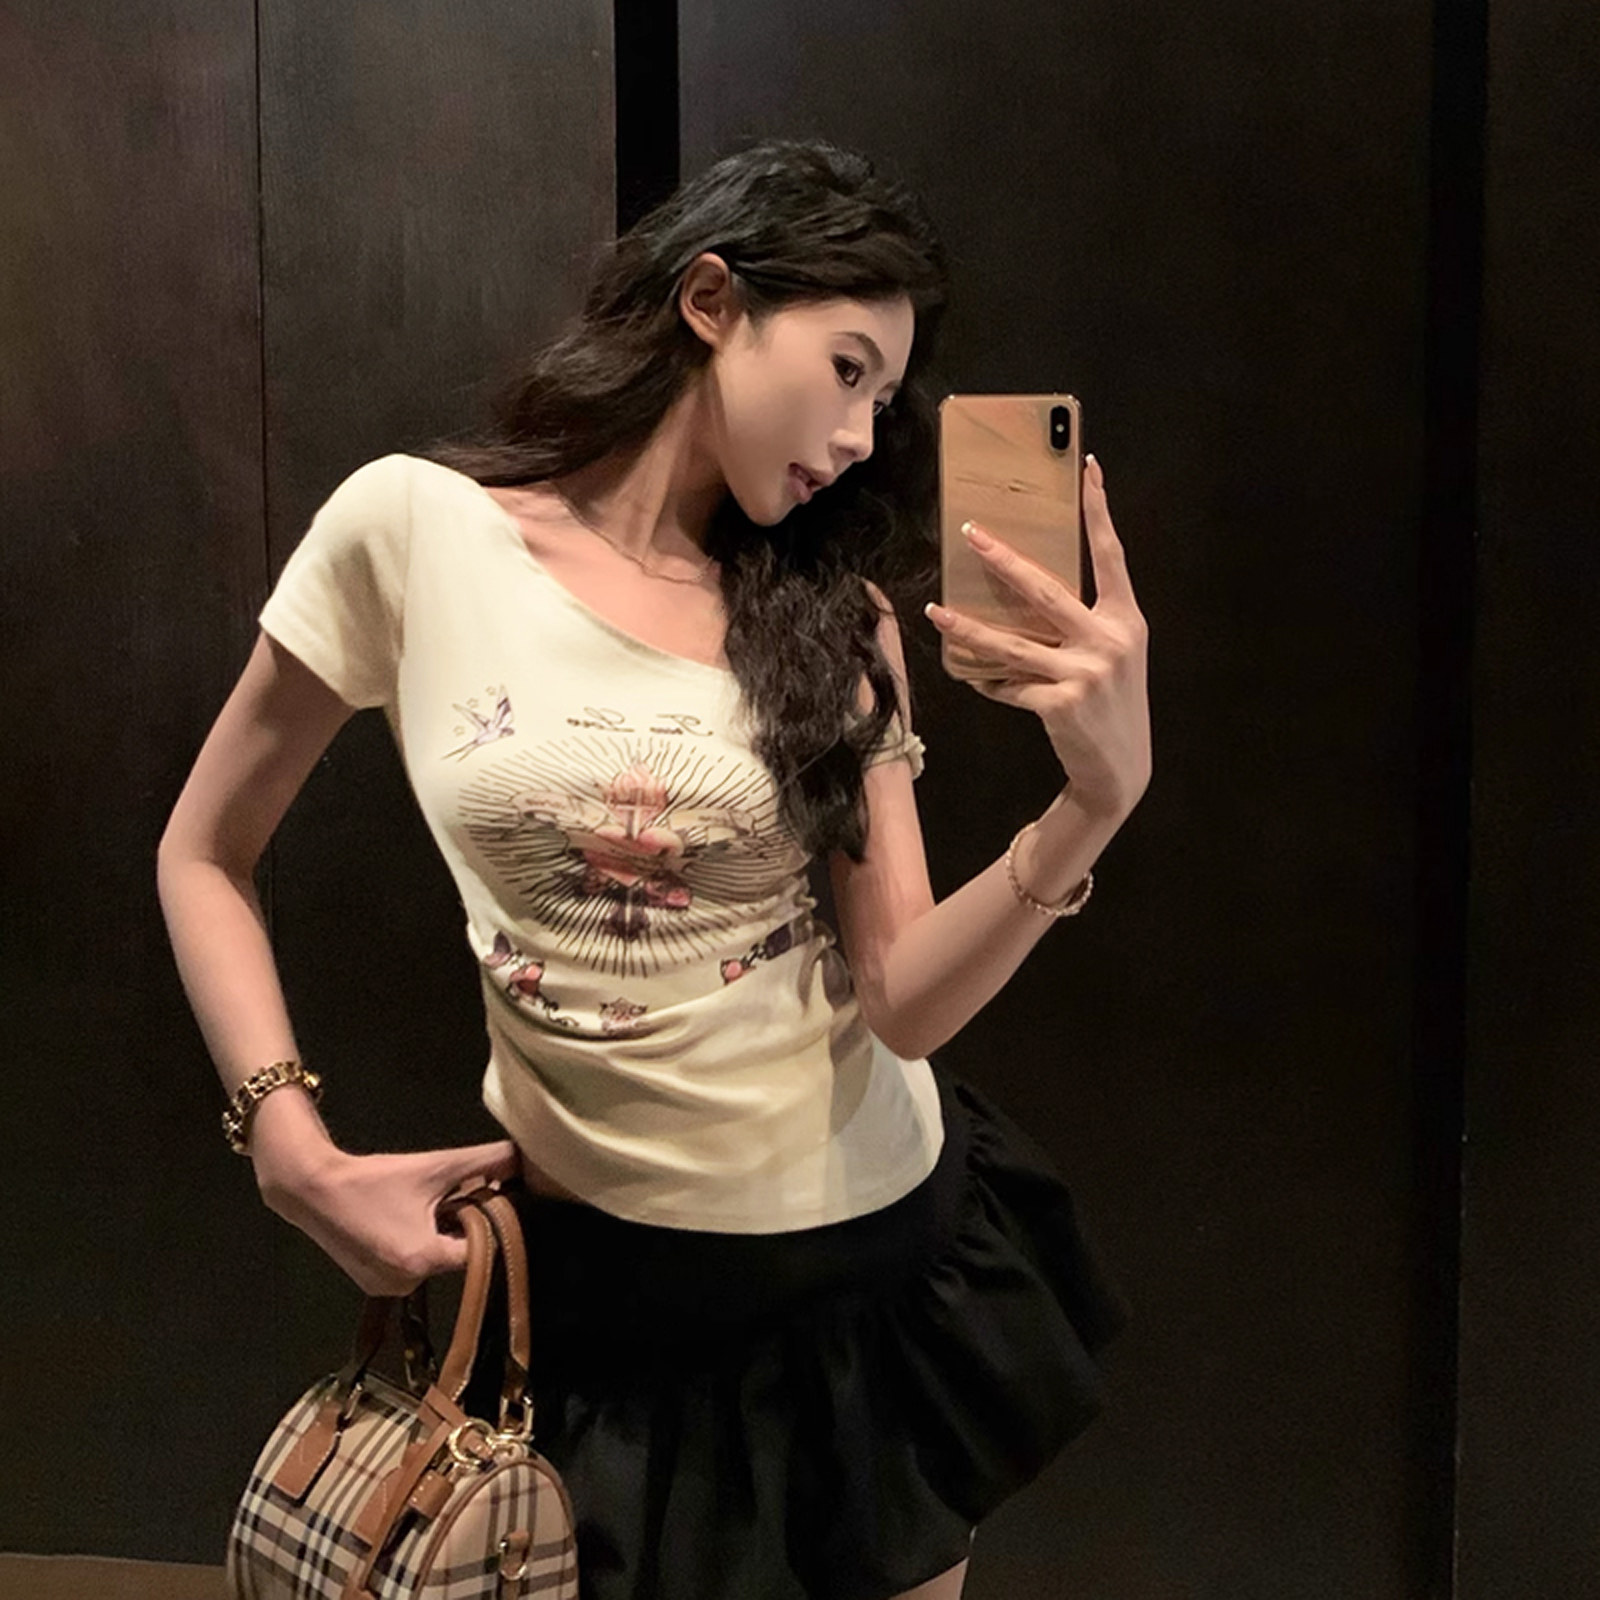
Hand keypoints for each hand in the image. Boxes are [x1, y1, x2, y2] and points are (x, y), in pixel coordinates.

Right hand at [254, 1115, 521, 1294]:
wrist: (312, 1188)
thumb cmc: (374, 1179)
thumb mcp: (435, 1167)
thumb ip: (484, 1163)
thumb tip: (522, 1157)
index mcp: (423, 1261)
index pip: (479, 1249)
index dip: (487, 1222)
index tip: (489, 1198)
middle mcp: (406, 1284)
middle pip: (456, 1255)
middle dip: (461, 1225)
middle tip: (455, 1194)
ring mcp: (386, 1288)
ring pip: (433, 1259)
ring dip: (438, 1233)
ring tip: (427, 1202)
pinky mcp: (372, 1283)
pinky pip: (409, 1265)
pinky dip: (416, 1243)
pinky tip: (406, 1217)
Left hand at [925, 454, 1150, 817]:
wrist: (1121, 770)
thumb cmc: (1112, 703)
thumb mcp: (1115, 655)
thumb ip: (1086, 623)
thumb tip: (1027, 589)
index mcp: (1127, 620)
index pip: (1111, 555)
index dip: (1100, 511)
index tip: (1089, 468)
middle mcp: (1109, 641)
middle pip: (1045, 590)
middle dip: (1003, 559)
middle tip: (971, 533)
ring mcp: (1084, 673)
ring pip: (1011, 643)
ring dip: (968, 628)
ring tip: (937, 612)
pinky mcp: (1059, 704)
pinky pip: (1008, 684)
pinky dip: (988, 681)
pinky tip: (972, 676)